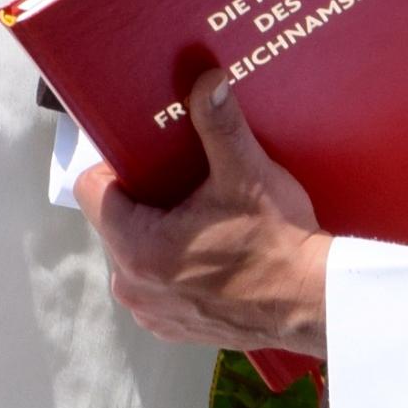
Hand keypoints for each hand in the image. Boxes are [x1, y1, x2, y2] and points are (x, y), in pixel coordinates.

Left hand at [75, 66, 331, 356]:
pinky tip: (209, 250)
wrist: (314, 303)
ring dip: (158, 233)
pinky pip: (156, 283)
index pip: (93, 189)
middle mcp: (132, 286)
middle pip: (116, 219)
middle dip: (144, 199)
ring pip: (135, 251)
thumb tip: (207, 81)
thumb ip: (219, 124)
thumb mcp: (247, 174)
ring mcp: (151, 312)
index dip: (118, 165)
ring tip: (201, 216)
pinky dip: (174, 267)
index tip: (150, 155)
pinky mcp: (172, 326)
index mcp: (136, 248)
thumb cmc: (278, 244)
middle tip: (185, 182)